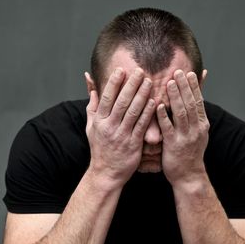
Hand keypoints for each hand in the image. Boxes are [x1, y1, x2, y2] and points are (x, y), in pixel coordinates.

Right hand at [86, 68, 155, 187]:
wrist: (106, 173)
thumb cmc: (100, 147)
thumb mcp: (91, 126)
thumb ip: (92, 104)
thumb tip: (90, 83)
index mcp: (99, 121)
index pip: (106, 98)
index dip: (114, 83)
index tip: (121, 70)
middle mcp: (110, 127)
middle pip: (121, 102)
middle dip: (131, 85)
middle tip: (139, 70)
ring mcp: (122, 135)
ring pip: (133, 112)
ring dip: (142, 95)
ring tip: (149, 81)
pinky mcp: (133, 144)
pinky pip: (142, 125)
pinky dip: (148, 113)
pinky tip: (154, 101)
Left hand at [156, 70, 209, 186]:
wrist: (189, 175)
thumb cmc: (190, 150)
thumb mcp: (198, 130)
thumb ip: (196, 112)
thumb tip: (199, 98)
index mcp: (202, 123)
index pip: (199, 101)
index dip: (194, 86)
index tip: (188, 72)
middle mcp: (196, 128)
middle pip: (191, 104)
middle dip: (184, 87)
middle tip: (177, 72)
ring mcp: (186, 137)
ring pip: (181, 113)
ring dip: (175, 97)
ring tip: (169, 83)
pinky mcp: (174, 145)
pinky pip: (168, 129)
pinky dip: (164, 117)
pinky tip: (158, 106)